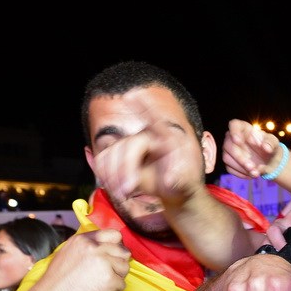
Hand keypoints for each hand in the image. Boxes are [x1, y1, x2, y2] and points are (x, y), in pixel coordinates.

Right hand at [19, 229, 130, 290]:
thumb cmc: (57, 282)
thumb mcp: (68, 254)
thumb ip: (87, 248)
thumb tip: (109, 246)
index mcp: (83, 239)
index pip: (114, 234)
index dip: (116, 246)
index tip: (112, 256)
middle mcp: (94, 248)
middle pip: (123, 251)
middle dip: (118, 264)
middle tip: (105, 275)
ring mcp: (103, 263)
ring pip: (125, 267)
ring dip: (117, 278)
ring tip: (98, 285)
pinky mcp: (109, 280)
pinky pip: (122, 285)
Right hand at [92, 118, 207, 209]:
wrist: (175, 191)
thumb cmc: (184, 183)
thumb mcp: (187, 183)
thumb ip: (180, 181)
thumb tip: (169, 179)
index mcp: (167, 140)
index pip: (156, 122)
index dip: (144, 109)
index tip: (134, 96)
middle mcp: (148, 137)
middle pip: (128, 145)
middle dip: (125, 169)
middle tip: (128, 190)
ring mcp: (132, 144)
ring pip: (112, 153)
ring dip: (112, 174)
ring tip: (123, 194)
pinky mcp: (120, 155)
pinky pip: (103, 159)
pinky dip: (104, 174)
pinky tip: (115, 188)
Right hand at [222, 118, 284, 179]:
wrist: (269, 160)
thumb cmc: (269, 146)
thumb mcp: (274, 143)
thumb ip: (271, 143)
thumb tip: (266, 147)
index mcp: (243, 128)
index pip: (234, 125)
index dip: (234, 132)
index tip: (238, 141)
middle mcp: (232, 138)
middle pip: (228, 145)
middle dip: (240, 158)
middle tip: (252, 167)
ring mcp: (229, 150)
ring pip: (227, 158)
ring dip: (241, 167)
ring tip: (256, 173)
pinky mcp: (229, 162)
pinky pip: (230, 168)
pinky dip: (241, 173)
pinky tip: (251, 174)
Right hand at [268, 199, 290, 259]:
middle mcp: (281, 222)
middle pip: (275, 230)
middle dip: (282, 244)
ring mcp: (271, 233)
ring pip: (266, 240)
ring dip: (274, 251)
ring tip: (283, 262)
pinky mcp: (267, 243)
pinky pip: (265, 249)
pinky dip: (270, 257)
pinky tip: (278, 266)